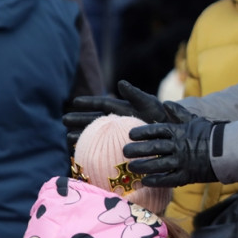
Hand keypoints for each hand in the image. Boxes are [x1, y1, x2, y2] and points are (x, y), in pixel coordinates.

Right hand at [64, 79, 192, 143]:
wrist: (174, 133)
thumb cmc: (163, 115)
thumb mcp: (150, 103)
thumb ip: (136, 94)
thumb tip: (120, 83)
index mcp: (123, 108)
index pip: (103, 104)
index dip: (89, 103)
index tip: (74, 102)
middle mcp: (118, 120)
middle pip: (95, 119)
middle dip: (79, 119)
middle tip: (63, 121)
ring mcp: (119, 134)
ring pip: (97, 134)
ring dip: (83, 135)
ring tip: (69, 139)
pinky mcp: (121, 146)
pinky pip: (104, 147)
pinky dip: (93, 149)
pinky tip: (83, 154)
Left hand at [123, 117, 219, 186]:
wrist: (228, 151)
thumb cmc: (211, 134)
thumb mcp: (195, 120)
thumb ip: (179, 113)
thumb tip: (166, 104)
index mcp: (180, 131)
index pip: (156, 131)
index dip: (142, 132)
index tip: (131, 134)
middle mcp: (178, 146)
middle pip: (153, 148)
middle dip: (137, 150)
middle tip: (125, 151)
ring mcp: (182, 162)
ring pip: (157, 164)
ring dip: (143, 166)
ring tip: (131, 167)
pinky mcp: (187, 175)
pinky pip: (168, 179)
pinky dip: (156, 180)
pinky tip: (146, 181)